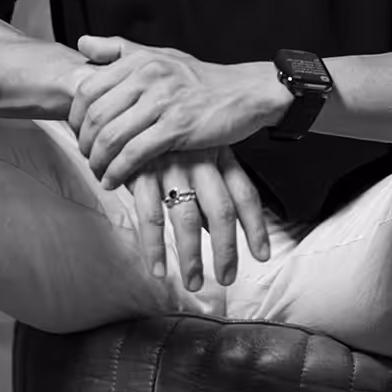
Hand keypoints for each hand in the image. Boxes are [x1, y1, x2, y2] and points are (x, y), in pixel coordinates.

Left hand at [69, 34, 286, 187]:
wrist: (248, 92)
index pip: (88, 89)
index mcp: (140, 60)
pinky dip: (118, 171)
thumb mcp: (161, 55)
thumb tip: (82, 43)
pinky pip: (135, 153)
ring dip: (98, 161)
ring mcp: (163, 102)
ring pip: (111, 136)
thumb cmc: (202, 79)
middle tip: (86, 158)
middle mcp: (148, 76)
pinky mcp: (178, 127)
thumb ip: (119, 49)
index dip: (74, 116)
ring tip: (99, 172)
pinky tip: (115, 181)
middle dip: (84, 143)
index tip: (77, 133)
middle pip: (95, 115)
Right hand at [128, 147, 271, 291]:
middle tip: (227, 278)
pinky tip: (158, 268)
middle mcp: (199, 161)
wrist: (129, 109)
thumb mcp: (199, 150)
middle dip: (226, 250)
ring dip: (192, 256)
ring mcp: (171, 166)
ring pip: (188, 219)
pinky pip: (150, 216)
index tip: (262, 255)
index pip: (245, 194)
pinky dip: (154, 246)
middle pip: (222, 211)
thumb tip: (215, 229)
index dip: (256, 227)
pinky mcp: (141, 172)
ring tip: (194, 282)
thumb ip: (209, 186)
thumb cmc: (169, 136)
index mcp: (219, 154)